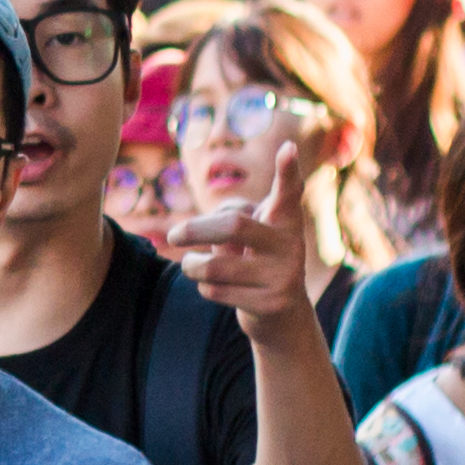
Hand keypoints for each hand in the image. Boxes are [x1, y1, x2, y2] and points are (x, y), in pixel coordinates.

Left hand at [173, 129, 320, 338]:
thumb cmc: (254, 261)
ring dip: (192, 265)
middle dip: (194, 229)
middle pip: (233, 225)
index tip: (287, 147)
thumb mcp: (248, 236)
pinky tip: (214, 289)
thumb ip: (231, 220)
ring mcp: (285, 275)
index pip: (288, 192)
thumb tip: (190, 231)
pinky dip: (204, 288)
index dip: (287, 171)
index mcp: (285, 221)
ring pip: (215, 266)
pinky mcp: (272, 303)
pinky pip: (216, 291)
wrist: (281, 316)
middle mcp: (291, 244)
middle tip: (173, 235)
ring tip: (190, 265)